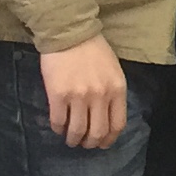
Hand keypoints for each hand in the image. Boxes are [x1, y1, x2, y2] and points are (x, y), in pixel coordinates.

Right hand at [38, 34, 129, 148]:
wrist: (69, 32)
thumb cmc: (92, 49)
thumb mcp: (113, 70)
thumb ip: (112, 92)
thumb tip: (105, 116)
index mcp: (117, 89)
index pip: (117, 125)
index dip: (109, 139)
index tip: (102, 143)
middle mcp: (100, 96)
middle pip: (97, 132)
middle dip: (90, 143)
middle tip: (83, 143)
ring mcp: (79, 96)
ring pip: (77, 131)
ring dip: (73, 139)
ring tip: (70, 139)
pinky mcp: (58, 95)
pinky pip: (58, 121)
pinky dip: (58, 128)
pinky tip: (58, 127)